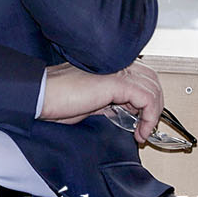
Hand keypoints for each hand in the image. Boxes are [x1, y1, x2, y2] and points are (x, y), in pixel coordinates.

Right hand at [40, 60, 164, 144]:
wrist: (42, 95)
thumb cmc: (57, 98)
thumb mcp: (91, 101)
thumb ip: (110, 102)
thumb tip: (126, 113)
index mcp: (109, 66)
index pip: (142, 76)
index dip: (147, 100)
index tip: (142, 122)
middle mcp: (116, 64)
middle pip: (152, 80)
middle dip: (155, 106)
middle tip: (146, 126)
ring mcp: (117, 71)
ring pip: (154, 88)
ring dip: (153, 114)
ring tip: (143, 131)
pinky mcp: (116, 82)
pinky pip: (147, 99)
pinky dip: (149, 119)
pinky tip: (139, 132)